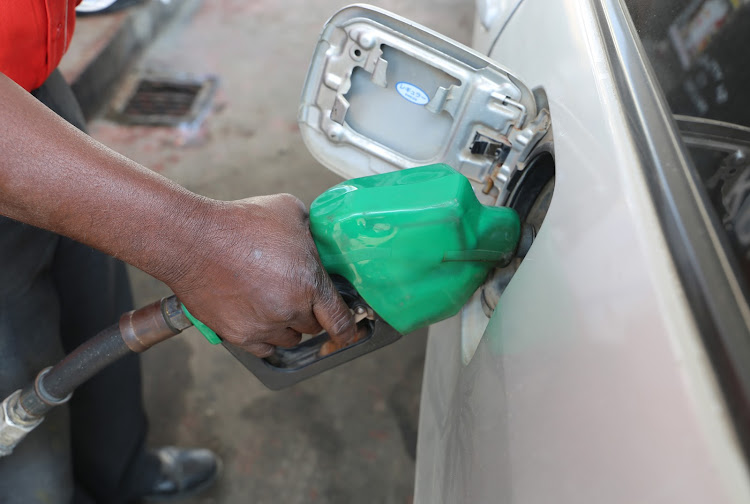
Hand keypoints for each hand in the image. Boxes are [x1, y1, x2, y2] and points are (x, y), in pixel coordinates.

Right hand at [165, 194, 355, 356]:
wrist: (192, 240)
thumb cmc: (240, 222)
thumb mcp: (290, 211)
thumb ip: (311, 232)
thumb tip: (317, 239)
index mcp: (310, 283)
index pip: (340, 320)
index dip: (348, 328)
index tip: (348, 330)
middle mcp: (290, 310)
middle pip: (313, 327)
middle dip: (310, 313)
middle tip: (298, 295)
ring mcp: (263, 326)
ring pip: (289, 339)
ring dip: (288, 326)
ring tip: (275, 303)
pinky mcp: (238, 335)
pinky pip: (264, 348)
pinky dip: (266, 337)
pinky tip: (260, 318)